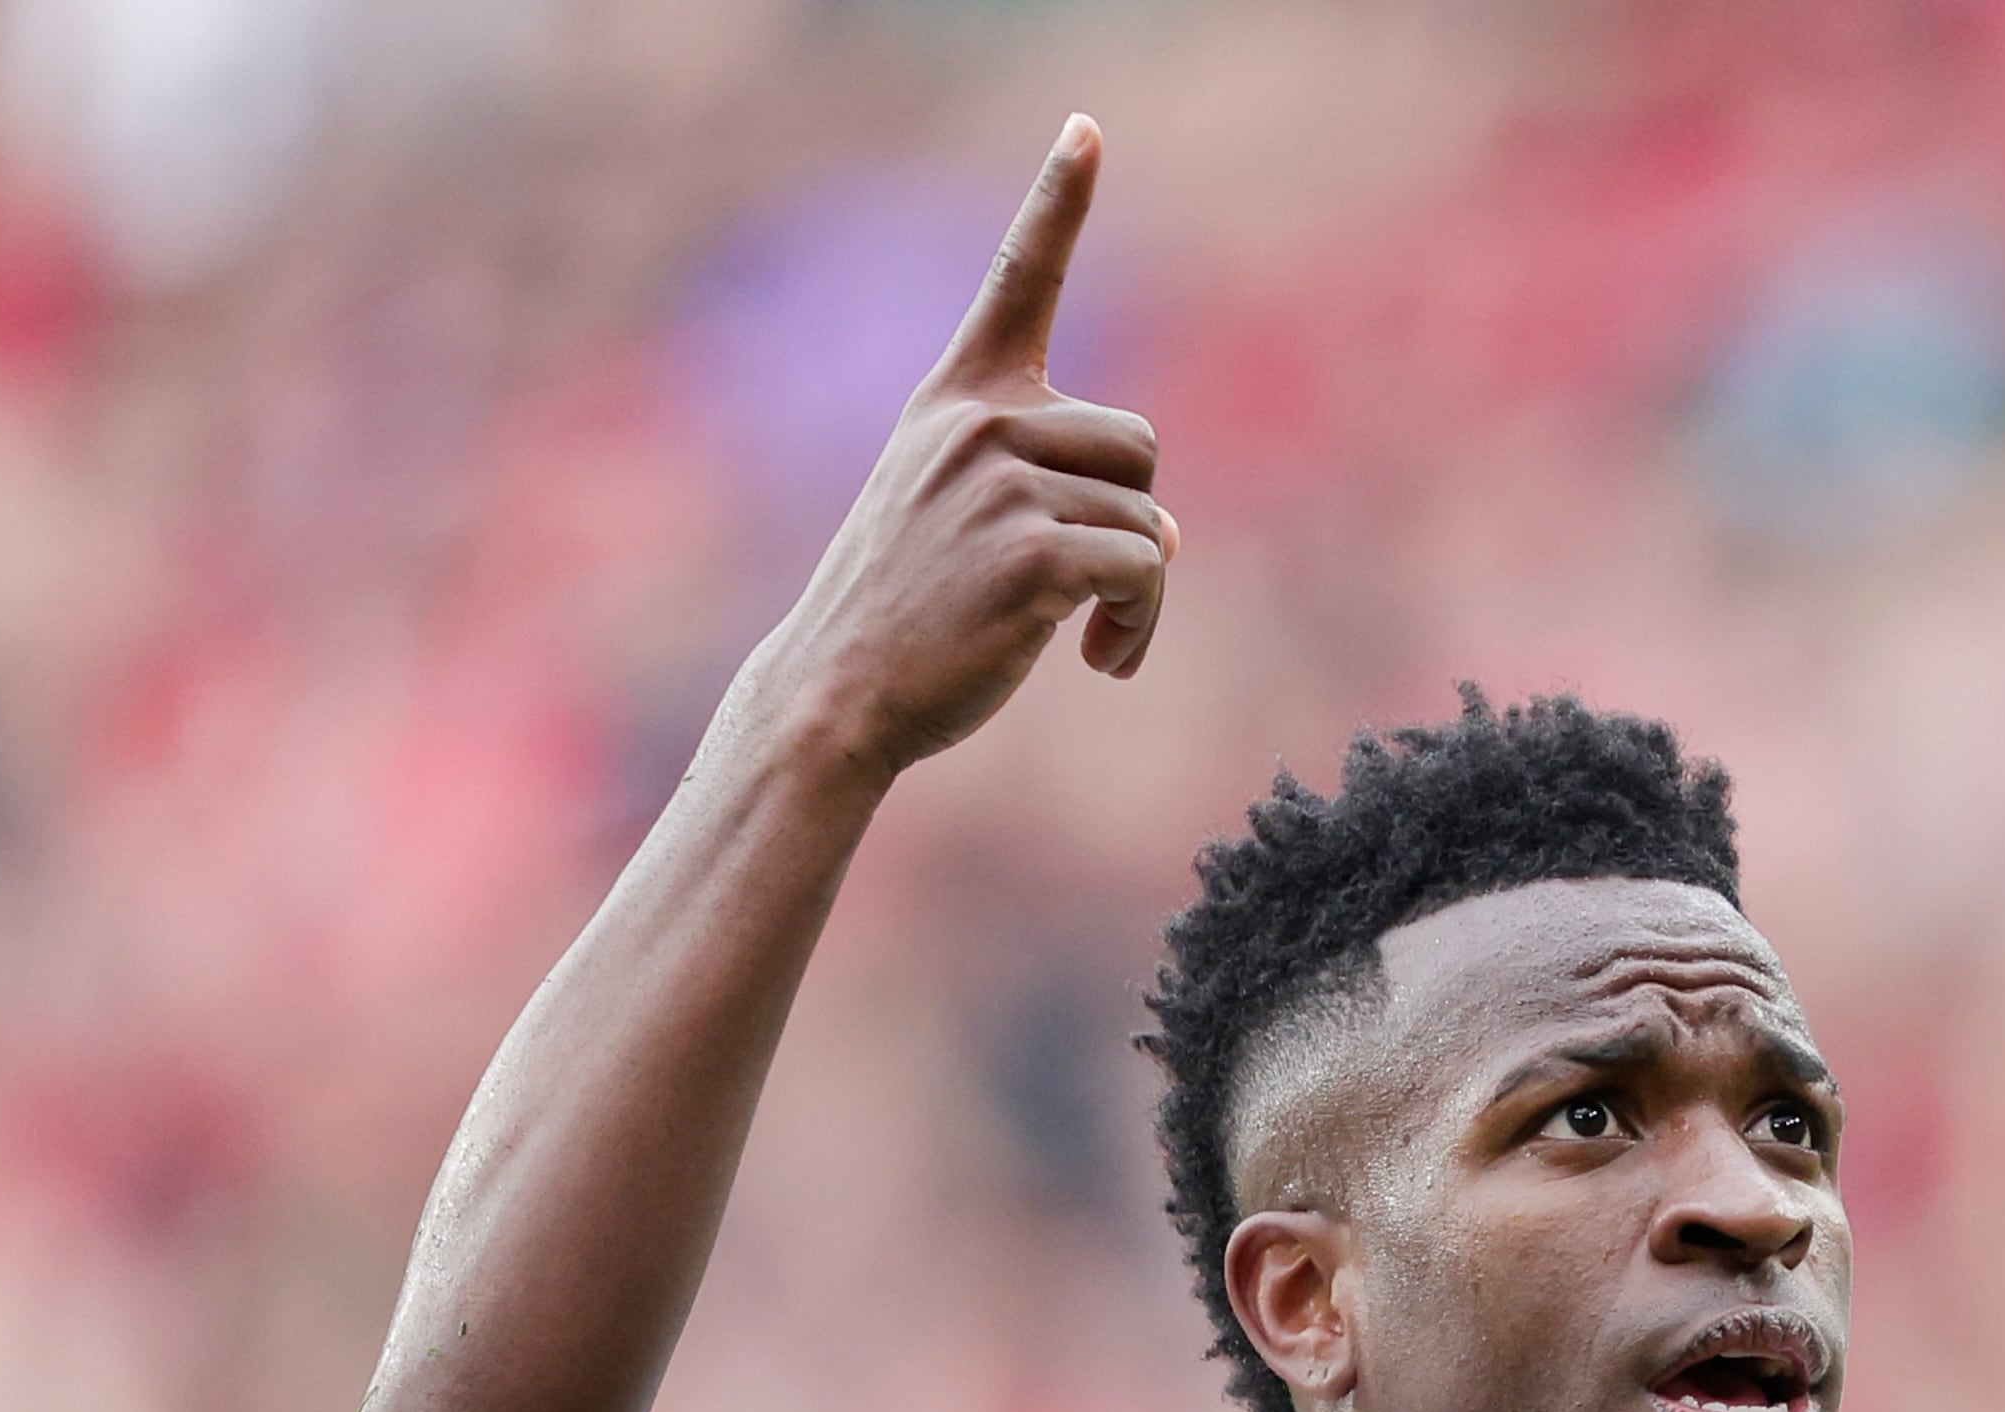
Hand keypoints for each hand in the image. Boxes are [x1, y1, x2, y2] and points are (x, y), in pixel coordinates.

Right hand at [741, 115, 1172, 780]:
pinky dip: (1137, 626)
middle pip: (1140, 440)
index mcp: (958, 397)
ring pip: (1150, 519)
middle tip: (1096, 586)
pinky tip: (1099, 661)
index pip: (1019, 277)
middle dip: (1135, 518)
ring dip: (1141, 593)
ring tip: (1089, 635)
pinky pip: (1144, 570)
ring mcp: (1001, 484)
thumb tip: (1166, 532)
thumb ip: (1049, 488)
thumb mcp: (962, 514)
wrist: (839, 691)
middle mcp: (979, 423)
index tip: (1088, 127)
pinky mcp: (1032, 554)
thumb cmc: (910, 610)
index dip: (1059, 199)